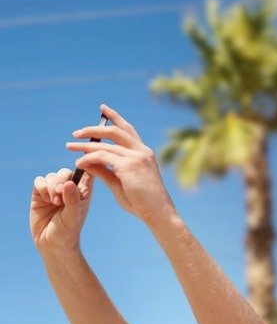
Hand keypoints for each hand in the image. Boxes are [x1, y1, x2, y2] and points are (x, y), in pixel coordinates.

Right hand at [30, 167, 92, 253]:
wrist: (52, 243)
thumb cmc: (68, 232)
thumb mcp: (73, 216)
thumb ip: (72, 200)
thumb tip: (69, 182)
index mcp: (84, 192)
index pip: (88, 172)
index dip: (86, 164)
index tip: (82, 163)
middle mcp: (70, 189)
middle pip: (66, 171)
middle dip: (62, 180)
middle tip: (60, 196)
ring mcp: (54, 191)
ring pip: (52, 175)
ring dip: (52, 187)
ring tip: (55, 203)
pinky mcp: (40, 194)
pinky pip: (39, 180)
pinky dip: (41, 187)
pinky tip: (46, 200)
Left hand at [66, 104, 174, 226]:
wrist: (159, 213)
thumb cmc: (143, 203)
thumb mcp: (121, 183)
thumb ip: (105, 171)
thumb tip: (87, 161)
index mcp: (144, 153)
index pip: (127, 130)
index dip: (115, 117)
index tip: (103, 109)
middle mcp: (141, 151)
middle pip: (115, 130)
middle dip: (93, 129)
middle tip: (76, 133)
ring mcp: (136, 157)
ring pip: (104, 144)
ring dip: (85, 144)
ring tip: (70, 147)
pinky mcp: (128, 166)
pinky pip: (101, 157)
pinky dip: (87, 158)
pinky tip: (78, 164)